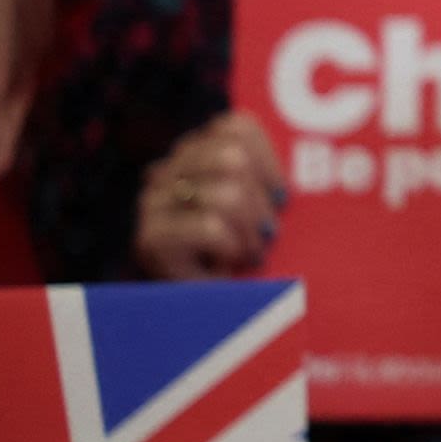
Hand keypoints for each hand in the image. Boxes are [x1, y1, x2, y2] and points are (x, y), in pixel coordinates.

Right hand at [135, 113, 285, 280]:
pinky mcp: (150, 238)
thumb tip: (290, 174)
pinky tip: (231, 263)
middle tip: (269, 233)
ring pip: (224, 193)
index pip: (233, 127)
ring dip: (249, 229)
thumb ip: (262, 177)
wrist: (197, 314)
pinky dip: (232, 247)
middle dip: (261, 201)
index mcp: (192, 153)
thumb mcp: (254, 208)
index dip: (268, 159)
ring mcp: (152, 204)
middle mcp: (165, 171)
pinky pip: (210, 227)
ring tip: (253, 251)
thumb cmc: (237, 254)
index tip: (282, 196)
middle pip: (230, 158)